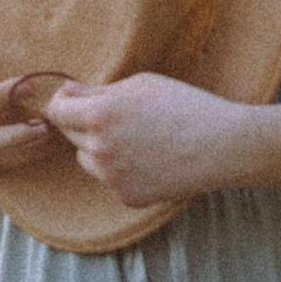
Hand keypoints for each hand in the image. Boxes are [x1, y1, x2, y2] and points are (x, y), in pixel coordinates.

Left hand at [40, 71, 241, 209]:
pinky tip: (152, 159)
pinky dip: (123, 170)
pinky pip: (111, 179)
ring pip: (88, 159)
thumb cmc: (185, 105)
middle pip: (71, 135)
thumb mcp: (140, 85)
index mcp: (99, 115)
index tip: (75, 98)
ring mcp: (112, 177)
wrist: (223, 145)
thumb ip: (97, 91)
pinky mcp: (128, 196)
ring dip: (100, 148)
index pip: (57, 111)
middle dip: (85, 123)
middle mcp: (99, 149)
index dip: (63, 102)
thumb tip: (67, 93)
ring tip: (139, 138)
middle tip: (119, 116)